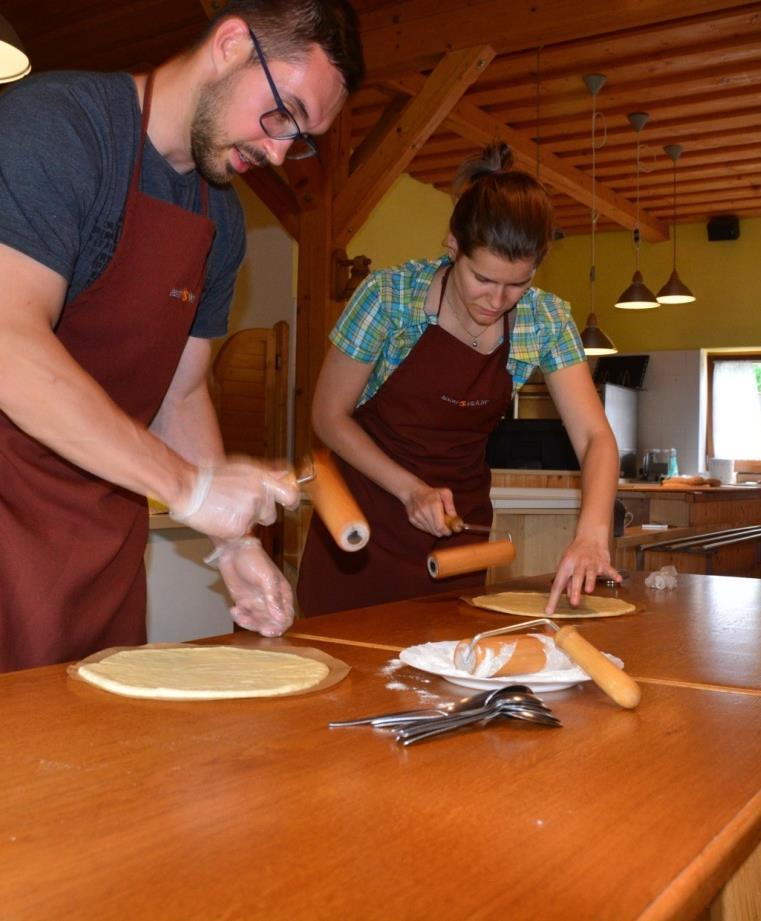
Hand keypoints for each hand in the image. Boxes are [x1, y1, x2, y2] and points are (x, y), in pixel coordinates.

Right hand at [169, 462, 298, 540]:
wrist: (188, 488)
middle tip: (240, 507)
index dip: (290, 501)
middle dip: (260, 515)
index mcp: (261, 478)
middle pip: (271, 515)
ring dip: (245, 521)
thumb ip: (266, 474)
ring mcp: (249, 511)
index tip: (288, 504)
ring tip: (226, 509)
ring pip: (255, 525)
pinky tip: (220, 518)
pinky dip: (231, 530)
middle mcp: (258, 494)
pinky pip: (241, 534)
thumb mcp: (242, 468)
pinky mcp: (239, 527)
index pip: (290, 493)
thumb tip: (285, 474)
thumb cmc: (211, 478)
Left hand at [210, 537, 294, 636]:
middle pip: (271, 623)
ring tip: (238, 613)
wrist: (232, 550)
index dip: (279, 626)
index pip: (286, 617)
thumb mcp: (266, 578)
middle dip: (260, 626)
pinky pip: (244, 617)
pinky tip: (233, 609)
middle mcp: (271, 600)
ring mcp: (257, 602)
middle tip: (249, 623)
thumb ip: (273, 598)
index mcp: (282, 594)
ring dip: (247, 622)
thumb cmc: (253, 559)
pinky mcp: (244, 602)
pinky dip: (239, 617)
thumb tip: (281, 618)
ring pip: (257, 622)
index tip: (267, 630)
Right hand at [402, 483, 457, 535]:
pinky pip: (424, 529)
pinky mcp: (412, 520)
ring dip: (436, 530)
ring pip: (430, 531)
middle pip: (435, 531)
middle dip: (443, 532)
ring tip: (438, 523)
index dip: (446, 531)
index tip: (450, 531)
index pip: (440, 526)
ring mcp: (417, 516)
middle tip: (446, 528)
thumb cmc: (432, 493)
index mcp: (434, 504)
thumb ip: (451, 506)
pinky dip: (429, 528)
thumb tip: (454, 518)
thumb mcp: (445, 493)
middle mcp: (424, 511)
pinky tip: (431, 521)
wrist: (413, 492)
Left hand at [546, 532, 621, 614]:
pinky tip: (619, 579)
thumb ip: (567, 580)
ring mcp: (592, 562)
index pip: (558, 584)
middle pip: (576, 577)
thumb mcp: (567, 564)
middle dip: (575, 590)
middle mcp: (578, 563)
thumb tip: (566, 596)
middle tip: (574, 603)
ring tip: (589, 590)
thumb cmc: (576, 553)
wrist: (590, 536)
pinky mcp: (603, 562)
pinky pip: (609, 569)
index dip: (553, 598)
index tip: (549, 611)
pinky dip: (614, 574)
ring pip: (591, 572)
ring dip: (590, 581)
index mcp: (566, 565)